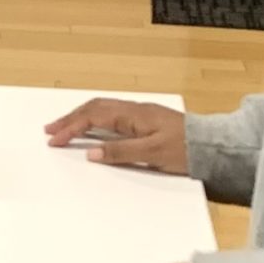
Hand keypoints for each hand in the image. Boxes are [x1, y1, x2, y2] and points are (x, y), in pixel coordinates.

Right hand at [43, 97, 188, 173]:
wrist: (213, 145)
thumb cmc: (185, 149)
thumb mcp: (152, 154)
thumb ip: (120, 152)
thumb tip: (90, 153)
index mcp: (133, 115)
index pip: (93, 117)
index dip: (71, 128)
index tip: (53, 140)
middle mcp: (134, 110)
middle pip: (94, 108)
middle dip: (70, 119)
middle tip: (50, 130)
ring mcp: (141, 114)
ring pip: (103, 110)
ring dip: (81, 118)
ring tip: (65, 128)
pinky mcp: (147, 121)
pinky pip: (113, 115)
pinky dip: (95, 120)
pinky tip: (93, 128)